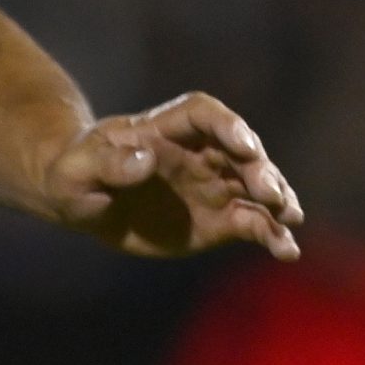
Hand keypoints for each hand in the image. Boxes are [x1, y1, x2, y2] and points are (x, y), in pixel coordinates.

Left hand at [44, 93, 301, 260]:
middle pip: (240, 151)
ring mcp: (213, 185)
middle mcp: (198, 152)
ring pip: (255, 187)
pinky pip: (253, 223)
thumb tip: (144, 160)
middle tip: (270, 194)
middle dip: (259, 169)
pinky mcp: (218, 219)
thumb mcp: (77, 170)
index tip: (244, 144)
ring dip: (277, 200)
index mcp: (163, 129)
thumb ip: (107, 164)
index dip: (227, 125)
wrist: (81, 202)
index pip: (203, 114)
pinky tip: (286, 251)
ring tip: (290, 218)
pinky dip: (272, 235)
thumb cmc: (73, 175)